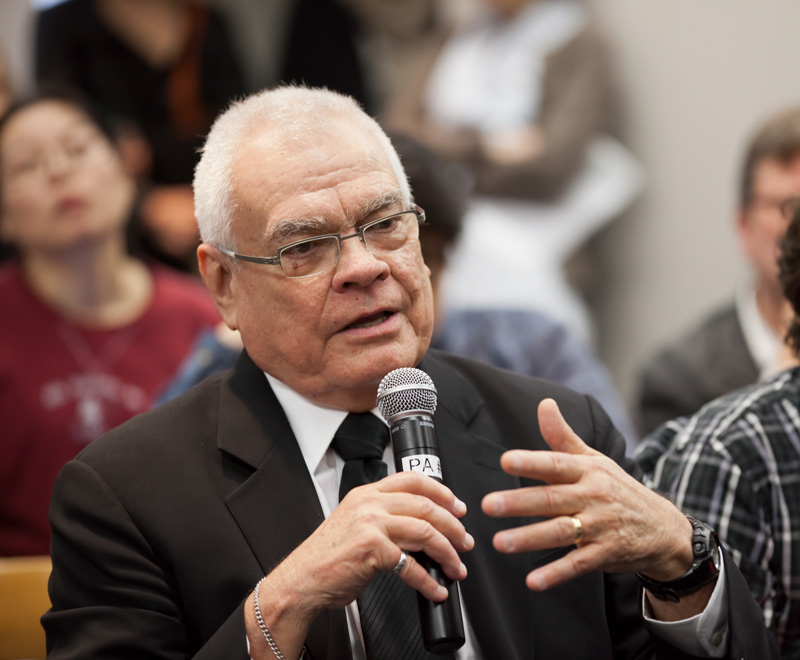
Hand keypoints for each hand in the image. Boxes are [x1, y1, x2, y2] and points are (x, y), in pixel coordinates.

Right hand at [269, 471, 472, 618]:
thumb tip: (419, 526)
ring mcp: (371, 525)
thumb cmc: (326, 557)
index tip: (457, 507)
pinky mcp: (373, 550)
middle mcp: (370, 504)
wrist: (302, 580)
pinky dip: (428, 580)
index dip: (442, 492)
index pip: (412, 480)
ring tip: (456, 566)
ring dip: (447, 553)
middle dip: (453, 526)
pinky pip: (412, 565)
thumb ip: (381, 516)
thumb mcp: (353, 523)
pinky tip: (435, 589)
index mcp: (366, 494)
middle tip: (464, 541)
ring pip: (425, 531)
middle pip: (425, 506)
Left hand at [481, 398, 693, 591]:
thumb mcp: (594, 459)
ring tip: (500, 543)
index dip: (532, 462)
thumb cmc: (617, 488)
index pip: (556, 464)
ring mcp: (601, 526)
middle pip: (552, 499)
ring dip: (529, 539)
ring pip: (561, 532)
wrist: (663, 528)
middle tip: (488, 505)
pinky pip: (578, 564)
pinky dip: (556, 574)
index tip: (506, 461)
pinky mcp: (606, 554)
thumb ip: (562, 436)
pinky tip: (533, 581)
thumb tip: (544, 403)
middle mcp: (593, 496)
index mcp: (587, 471)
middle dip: (518, 503)